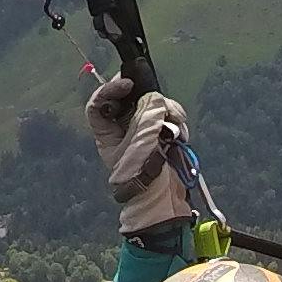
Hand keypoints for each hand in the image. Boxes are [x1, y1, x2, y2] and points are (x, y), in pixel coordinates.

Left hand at [84, 70, 192, 234]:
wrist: (162, 197)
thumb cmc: (143, 175)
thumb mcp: (139, 144)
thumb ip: (146, 117)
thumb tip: (157, 100)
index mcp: (107, 131)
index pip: (100, 103)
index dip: (109, 89)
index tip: (127, 85)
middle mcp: (123, 126)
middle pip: (130, 97)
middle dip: (146, 95)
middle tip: (158, 100)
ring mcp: (144, 127)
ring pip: (153, 103)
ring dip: (168, 110)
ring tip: (175, 125)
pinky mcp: (163, 130)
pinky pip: (170, 114)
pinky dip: (177, 119)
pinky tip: (181, 134)